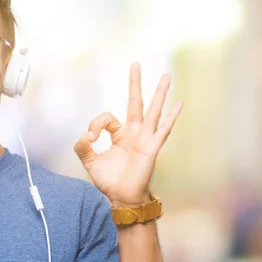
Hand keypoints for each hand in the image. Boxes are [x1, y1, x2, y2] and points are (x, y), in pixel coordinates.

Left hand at [74, 63, 182, 206]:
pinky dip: (172, 117)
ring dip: (160, 93)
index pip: (107, 118)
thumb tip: (82, 136)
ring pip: (153, 111)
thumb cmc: (109, 181)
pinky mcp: (152, 148)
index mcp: (120, 134)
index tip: (89, 139)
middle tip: (135, 64)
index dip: (95, 125)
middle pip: (135, 102)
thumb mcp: (90, 162)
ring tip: (166, 75)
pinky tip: (179, 104)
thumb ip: (82, 148)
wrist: (122, 198)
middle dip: (135, 83)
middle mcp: (134, 133)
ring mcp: (145, 139)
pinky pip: (163, 130)